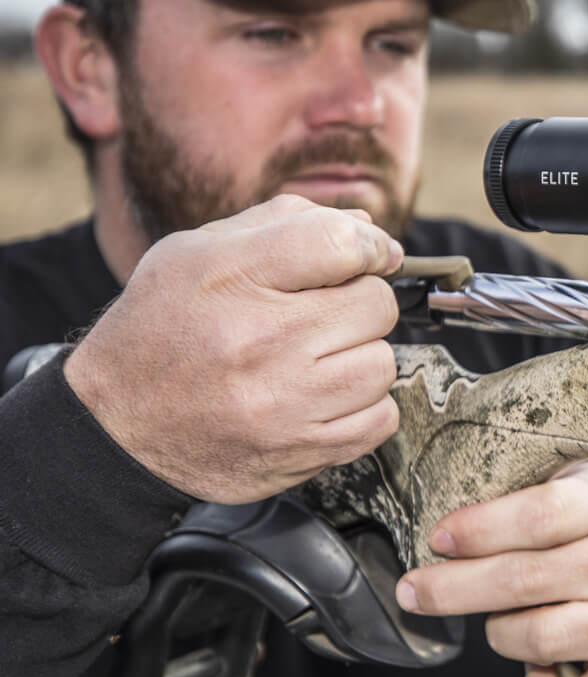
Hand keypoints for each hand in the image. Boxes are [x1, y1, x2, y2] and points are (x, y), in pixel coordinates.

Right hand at [65, 195, 403, 502]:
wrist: (117, 426)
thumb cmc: (162, 330)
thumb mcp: (194, 253)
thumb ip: (282, 224)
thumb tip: (366, 225)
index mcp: (232, 280)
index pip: (340, 243)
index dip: (370, 244)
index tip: (372, 253)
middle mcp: (261, 342)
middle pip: (376, 304)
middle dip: (360, 302)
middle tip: (323, 313)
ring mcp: (284, 403)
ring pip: (382, 364)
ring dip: (362, 357)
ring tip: (318, 358)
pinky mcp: (300, 452)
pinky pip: (381, 420)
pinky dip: (365, 407)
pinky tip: (326, 396)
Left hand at [395, 460, 587, 676]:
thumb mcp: (584, 484)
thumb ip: (528, 494)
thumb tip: (449, 528)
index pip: (537, 517)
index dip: (478, 530)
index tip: (440, 538)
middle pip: (519, 581)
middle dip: (450, 589)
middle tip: (416, 590)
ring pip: (533, 639)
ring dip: (500, 633)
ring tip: (506, 618)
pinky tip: (539, 668)